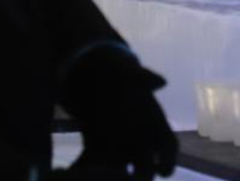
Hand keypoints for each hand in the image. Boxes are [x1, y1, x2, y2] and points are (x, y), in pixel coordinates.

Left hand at [59, 46, 176, 180]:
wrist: (89, 69)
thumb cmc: (116, 69)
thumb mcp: (126, 69)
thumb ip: (140, 76)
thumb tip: (160, 81)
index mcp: (153, 121)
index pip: (168, 145)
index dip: (168, 159)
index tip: (164, 171)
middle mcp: (139, 139)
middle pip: (144, 166)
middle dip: (138, 176)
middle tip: (127, 179)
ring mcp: (117, 145)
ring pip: (118, 169)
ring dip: (108, 175)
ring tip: (94, 176)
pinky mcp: (95, 147)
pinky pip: (91, 163)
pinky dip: (83, 167)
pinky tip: (71, 170)